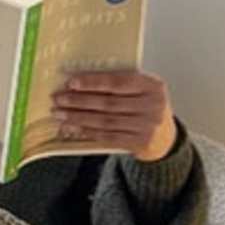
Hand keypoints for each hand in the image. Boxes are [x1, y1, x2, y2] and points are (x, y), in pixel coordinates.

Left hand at [49, 71, 176, 160]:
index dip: (93, 82)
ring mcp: (146, 126)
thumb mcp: (143, 90)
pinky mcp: (138, 143)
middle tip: (58, 98)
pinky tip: (73, 127)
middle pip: (108, 102)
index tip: (71, 82)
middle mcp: (152, 105)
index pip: (118, 82)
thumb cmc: (147, 107)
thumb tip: (81, 81)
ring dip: (78, 117)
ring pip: (105, 121)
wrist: (165, 137)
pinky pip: (107, 136)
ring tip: (60, 114)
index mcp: (152, 86)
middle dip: (79, 101)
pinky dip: (88, 131)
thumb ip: (121, 84)